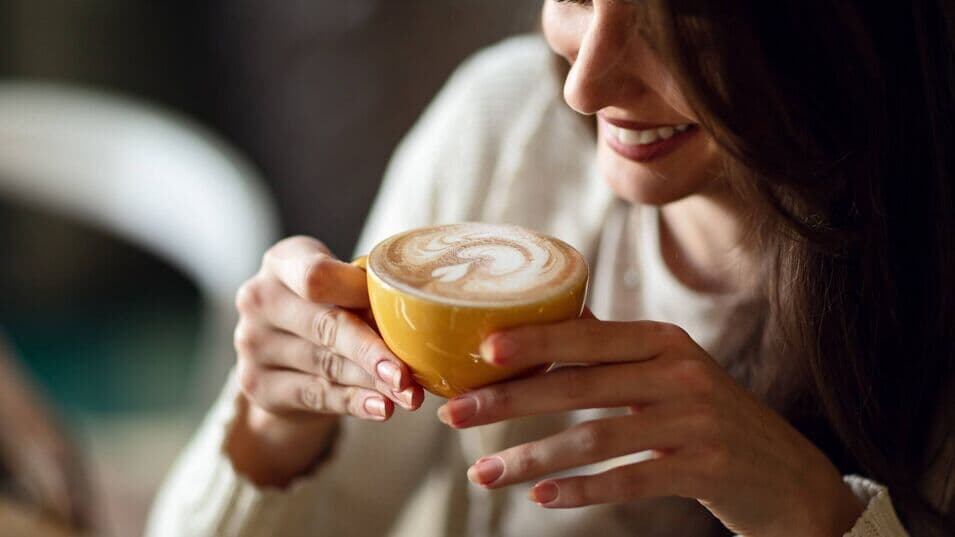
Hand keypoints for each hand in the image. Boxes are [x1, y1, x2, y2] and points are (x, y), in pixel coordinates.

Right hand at [228, 236, 423, 485]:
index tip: (396, 307)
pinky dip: (353, 402)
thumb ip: (368, 293)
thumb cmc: (327, 308)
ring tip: (409, 396)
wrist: (284, 357)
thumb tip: (422, 312)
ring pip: (326, 365)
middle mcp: (259, 298)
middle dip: (372, 351)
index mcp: (282, 262)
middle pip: (325, 326)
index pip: (315, 275)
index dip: (357, 293)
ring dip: (372, 383)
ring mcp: (251, 343)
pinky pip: (315, 395)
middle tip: (408, 374)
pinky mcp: (256, 384)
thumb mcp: (341, 289)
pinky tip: (381, 408)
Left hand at [437, 318, 863, 536]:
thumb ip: (615, 349)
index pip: (587, 334)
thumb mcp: (672, 370)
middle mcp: (680, 373)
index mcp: (664, 341)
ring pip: (594, 438)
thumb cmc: (713, 418)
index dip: (533, 340)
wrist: (789, 476)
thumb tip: (551, 319)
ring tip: (483, 473)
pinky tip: (541, 498)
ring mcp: (695, 422)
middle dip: (510, 400)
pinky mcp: (705, 468)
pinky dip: (581, 490)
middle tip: (456, 415)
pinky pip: (629, 479)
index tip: (480, 351)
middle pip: (579, 384)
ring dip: (531, 457)